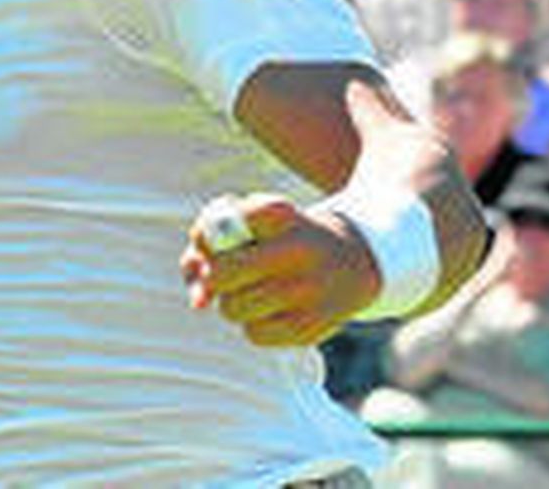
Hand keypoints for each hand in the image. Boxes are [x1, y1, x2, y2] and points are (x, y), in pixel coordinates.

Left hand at [181, 193, 379, 346]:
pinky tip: (271, 309)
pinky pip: (254, 334)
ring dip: (231, 302)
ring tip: (253, 290)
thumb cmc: (281, 238)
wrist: (351, 261)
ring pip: (232, 308)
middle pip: (220, 274)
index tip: (211, 240)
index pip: (217, 224)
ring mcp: (308, 290)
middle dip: (213, 277)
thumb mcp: (250, 221)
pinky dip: (252, 324)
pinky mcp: (312, 326)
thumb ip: (207, 244)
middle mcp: (297, 250)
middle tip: (225, 274)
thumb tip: (198, 301)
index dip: (203, 237)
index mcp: (278, 213)